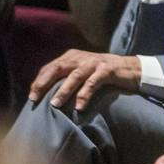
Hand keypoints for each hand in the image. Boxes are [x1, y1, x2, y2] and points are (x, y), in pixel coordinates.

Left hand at [27, 49, 144, 109]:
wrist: (133, 69)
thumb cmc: (103, 74)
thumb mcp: (83, 72)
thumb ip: (67, 77)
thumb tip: (47, 94)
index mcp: (72, 57)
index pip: (50, 67)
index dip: (39, 81)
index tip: (31, 97)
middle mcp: (81, 57)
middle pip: (57, 68)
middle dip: (44, 83)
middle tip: (35, 98)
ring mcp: (95, 63)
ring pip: (74, 76)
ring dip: (63, 90)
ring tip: (55, 105)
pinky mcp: (108, 70)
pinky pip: (93, 83)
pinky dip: (85, 94)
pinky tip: (79, 106)